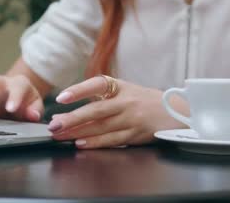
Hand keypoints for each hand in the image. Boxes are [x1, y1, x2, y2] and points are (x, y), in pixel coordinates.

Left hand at [48, 77, 183, 148]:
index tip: (62, 98)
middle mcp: (126, 101)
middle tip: (54, 124)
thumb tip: (71, 105)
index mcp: (120, 86)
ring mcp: (132, 119)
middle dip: (72, 119)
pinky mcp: (136, 134)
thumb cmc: (144, 100)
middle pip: (95, 111)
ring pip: (100, 127)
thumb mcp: (126, 90)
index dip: (79, 91)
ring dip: (78, 132)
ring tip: (60, 135)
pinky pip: (112, 139)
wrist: (175, 112)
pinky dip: (95, 142)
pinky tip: (80, 143)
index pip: (96, 85)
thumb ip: (102, 96)